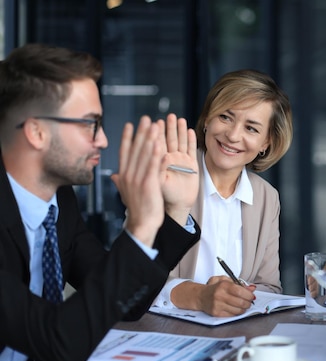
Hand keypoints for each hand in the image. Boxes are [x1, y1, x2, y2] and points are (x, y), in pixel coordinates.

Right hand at [111, 116, 164, 246]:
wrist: (142, 224)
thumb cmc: (137, 209)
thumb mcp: (125, 193)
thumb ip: (120, 181)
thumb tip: (113, 175)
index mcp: (123, 175)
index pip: (124, 152)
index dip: (127, 137)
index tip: (130, 124)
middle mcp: (128, 175)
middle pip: (135, 149)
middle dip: (140, 133)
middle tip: (146, 118)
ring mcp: (138, 179)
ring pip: (145, 155)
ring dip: (150, 139)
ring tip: (155, 125)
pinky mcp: (148, 185)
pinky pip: (153, 167)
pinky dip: (156, 155)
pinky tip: (160, 145)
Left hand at [159, 113, 197, 225]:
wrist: (177, 206)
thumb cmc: (164, 196)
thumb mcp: (159, 183)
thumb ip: (159, 169)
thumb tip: (162, 156)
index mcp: (159, 162)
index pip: (156, 145)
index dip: (155, 133)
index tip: (154, 122)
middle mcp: (170, 159)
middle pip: (169, 140)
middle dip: (169, 128)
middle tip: (169, 116)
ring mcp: (181, 161)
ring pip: (180, 142)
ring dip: (180, 131)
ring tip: (180, 119)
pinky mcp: (191, 165)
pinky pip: (191, 150)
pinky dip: (191, 141)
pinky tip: (190, 131)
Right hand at [197, 276, 255, 316]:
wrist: (201, 296)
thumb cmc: (214, 287)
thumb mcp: (225, 280)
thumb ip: (240, 283)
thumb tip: (252, 288)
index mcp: (223, 285)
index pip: (240, 291)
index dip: (249, 295)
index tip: (252, 296)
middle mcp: (220, 295)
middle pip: (241, 302)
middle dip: (248, 303)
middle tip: (249, 301)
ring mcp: (218, 305)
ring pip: (238, 310)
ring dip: (244, 309)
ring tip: (243, 305)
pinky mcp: (217, 314)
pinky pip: (232, 315)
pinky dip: (237, 313)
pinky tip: (236, 308)